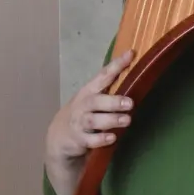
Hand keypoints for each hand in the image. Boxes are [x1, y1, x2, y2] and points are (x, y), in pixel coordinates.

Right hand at [45, 50, 134, 194]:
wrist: (58, 137)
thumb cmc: (82, 114)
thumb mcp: (90, 99)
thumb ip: (107, 91)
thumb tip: (135, 78)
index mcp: (88, 91)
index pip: (103, 75)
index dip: (117, 65)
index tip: (131, 54)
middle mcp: (83, 105)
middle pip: (96, 101)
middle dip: (113, 101)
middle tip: (130, 103)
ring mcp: (79, 123)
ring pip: (93, 121)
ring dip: (111, 120)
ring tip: (127, 120)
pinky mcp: (78, 140)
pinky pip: (90, 140)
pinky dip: (101, 139)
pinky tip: (112, 138)